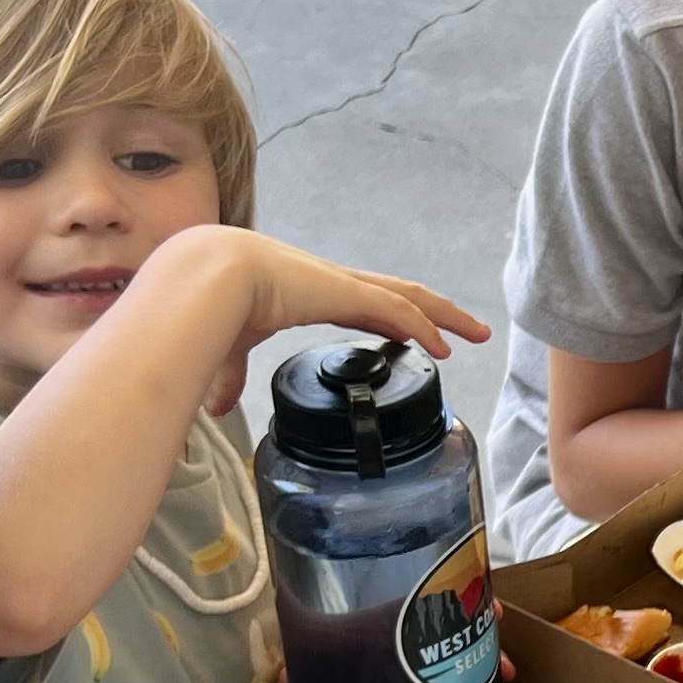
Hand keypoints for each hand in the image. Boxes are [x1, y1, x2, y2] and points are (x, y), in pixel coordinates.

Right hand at [147, 227, 490, 414]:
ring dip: (445, 316)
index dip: (394, 318)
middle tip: (470, 330)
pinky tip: (444, 346)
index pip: (366, 303)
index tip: (415, 335)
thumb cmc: (212, 303)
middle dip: (437, 312)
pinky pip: (397, 312)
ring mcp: (343, 286)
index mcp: (312, 294)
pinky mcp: (346, 293)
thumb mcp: (229, 345)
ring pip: (410, 298)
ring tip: (476, 333)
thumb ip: (231, 376)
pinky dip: (424, 328)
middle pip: (401, 296)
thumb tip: (216, 407)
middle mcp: (335, 285)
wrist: (206, 275)